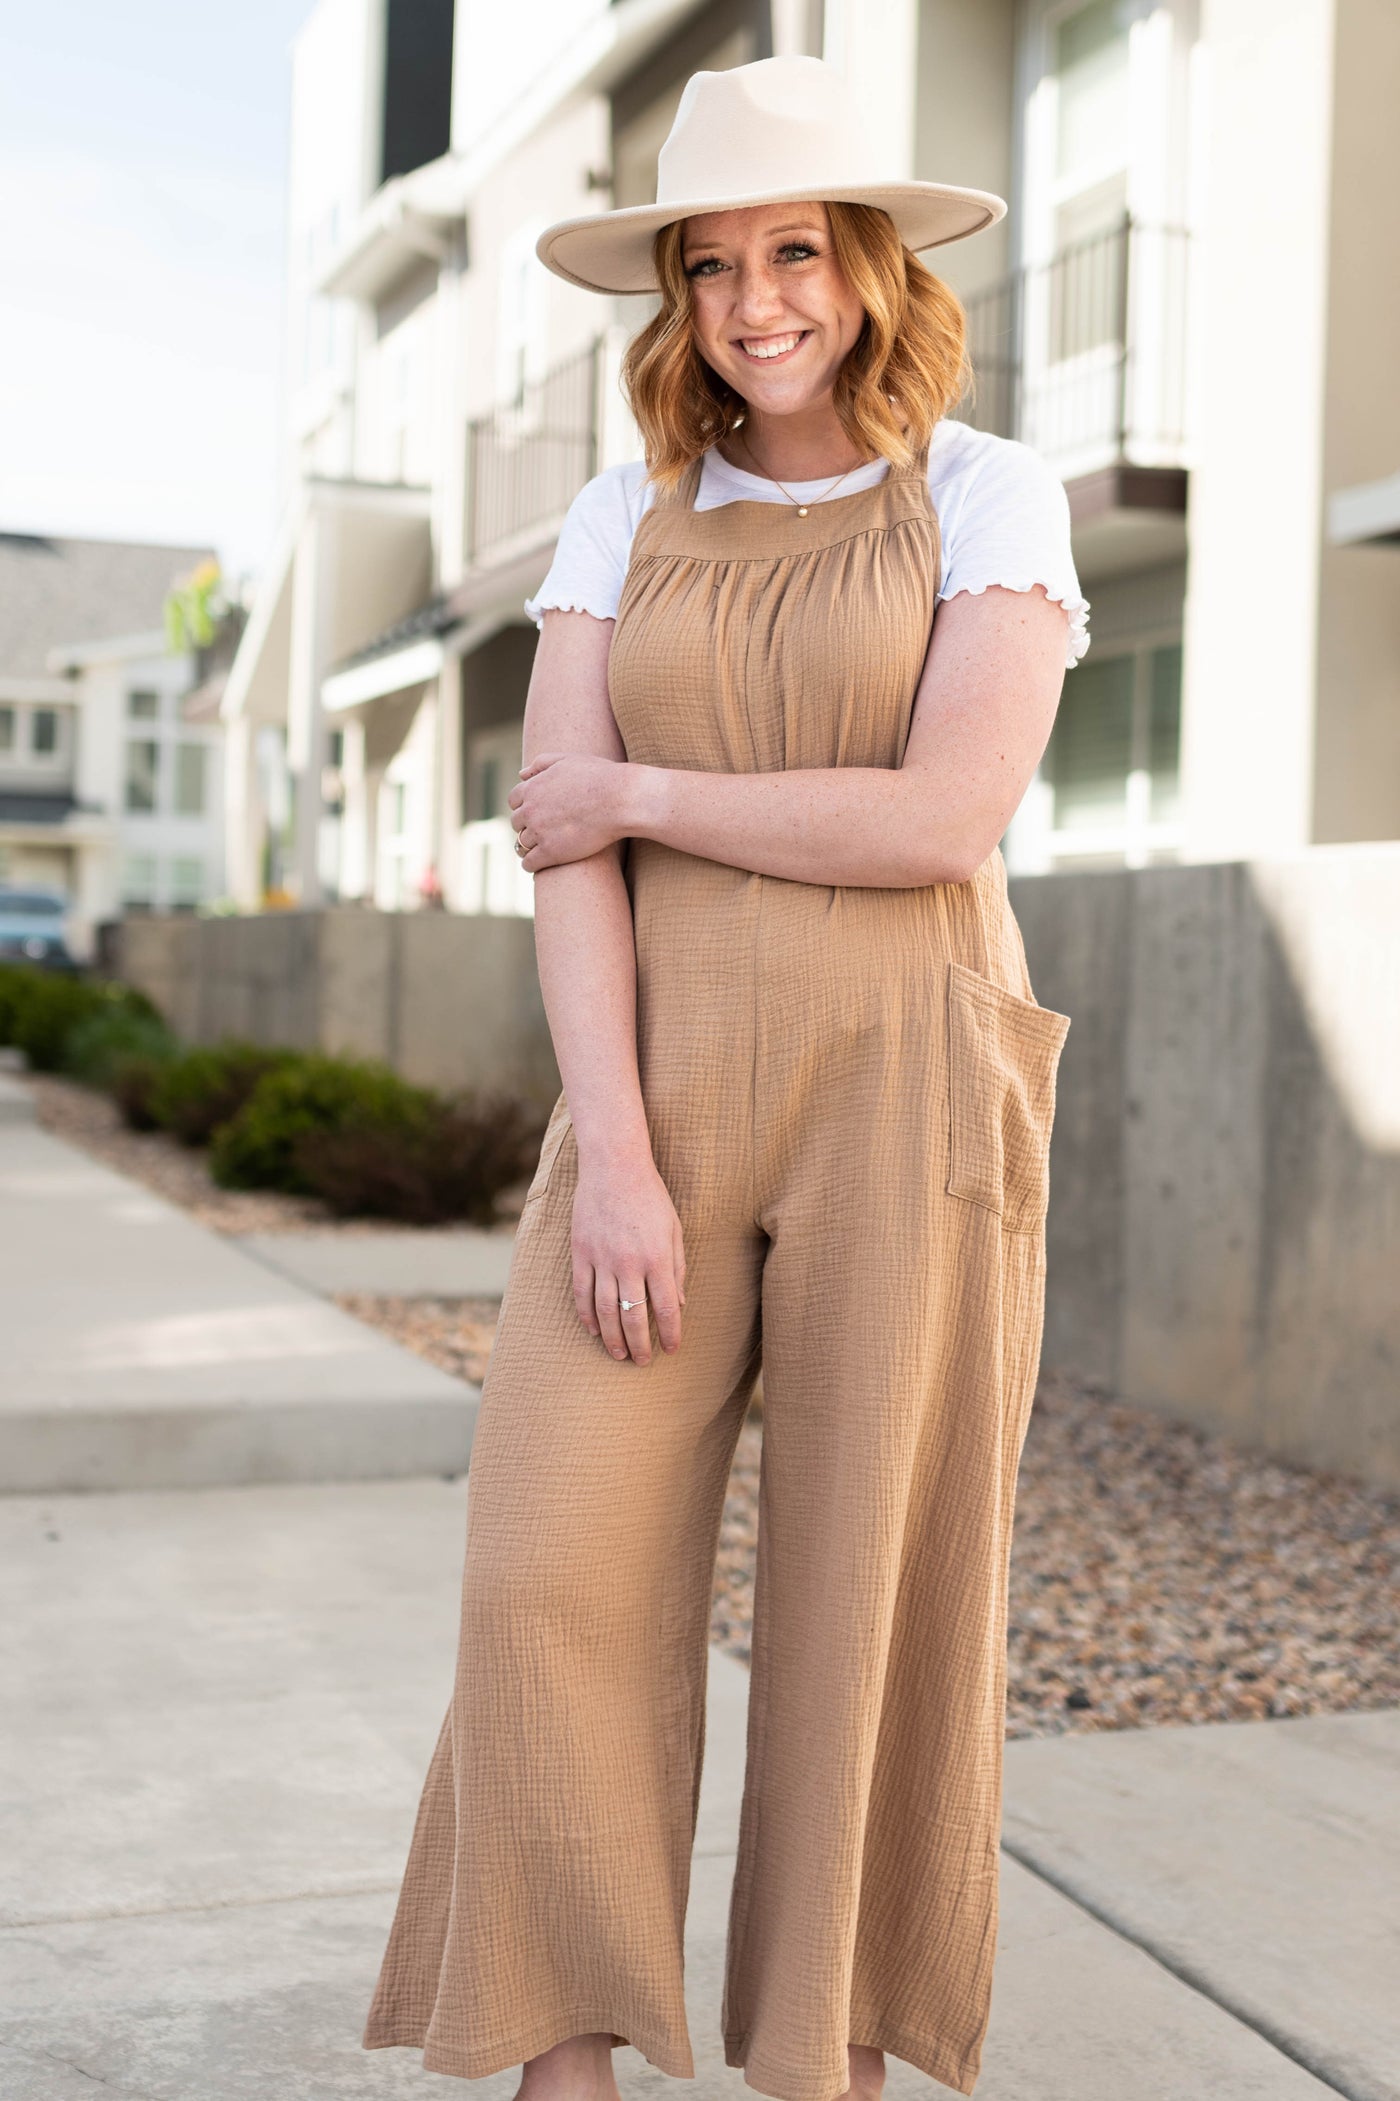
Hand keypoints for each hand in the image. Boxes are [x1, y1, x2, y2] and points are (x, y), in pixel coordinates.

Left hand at [509, 752, 630, 870]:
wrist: (620, 800)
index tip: (536, 812)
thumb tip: (521, 775)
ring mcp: (539, 832)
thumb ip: (541, 763)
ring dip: (530, 846)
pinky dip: (531, 864)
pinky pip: (529, 863)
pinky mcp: (551, 853)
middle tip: (541, 831)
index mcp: (532, 787)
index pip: (514, 800)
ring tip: (542, 849)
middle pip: (517, 823)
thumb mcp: (568, 759)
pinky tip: (541, 864)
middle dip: (527, 826)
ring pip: (521, 844)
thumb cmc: (600, 777)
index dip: (525, 806)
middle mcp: (531, 810)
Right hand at [569, 1150, 686, 1363]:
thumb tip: (679, 1304)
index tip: (672, 1349)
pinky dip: (587, 1315)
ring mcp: (601, 1259)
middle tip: (642, 1362)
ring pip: (605, 1310)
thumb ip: (677, 1268)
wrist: (614, 1167)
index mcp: (657, 1257)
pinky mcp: (581, 1253)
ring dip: (612, 1337)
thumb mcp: (674, 1230)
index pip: (664, 1308)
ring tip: (618, 1354)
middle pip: (634, 1316)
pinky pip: (582, 1292)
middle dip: (640, 1344)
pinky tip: (594, 1330)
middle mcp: (629, 1263)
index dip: (669, 1333)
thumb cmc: (651, 1197)